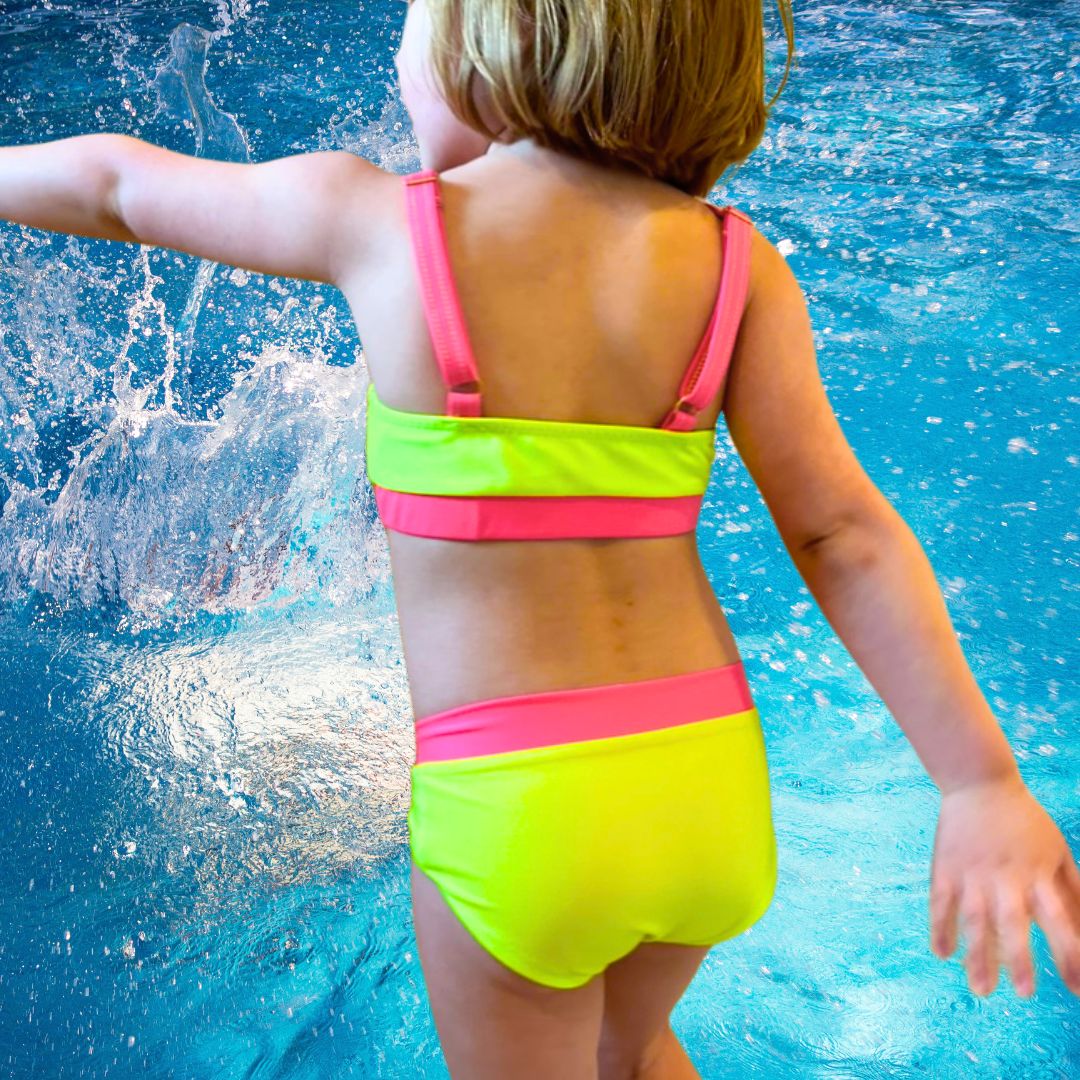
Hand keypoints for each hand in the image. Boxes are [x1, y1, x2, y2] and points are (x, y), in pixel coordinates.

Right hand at [929, 774, 1079, 996]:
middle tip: (1024, 992)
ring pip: (973, 919)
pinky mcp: (945, 868)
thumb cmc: (1025, 823)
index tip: (1077, 989)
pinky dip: (939, 927)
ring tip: (981, 989)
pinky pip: (940, 902)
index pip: (1059, 920)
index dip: (1069, 954)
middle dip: (1018, 958)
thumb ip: (1074, 892)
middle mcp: (1005, 877)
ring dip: (977, 954)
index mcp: (1038, 875)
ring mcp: (971, 873)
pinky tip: (941, 953)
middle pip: (1012, 922)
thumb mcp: (1058, 852)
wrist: (979, 784)